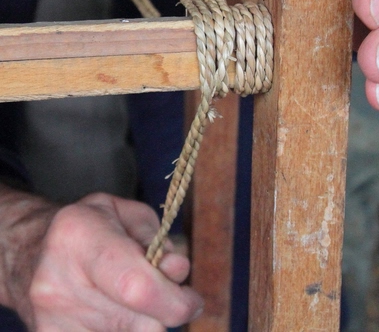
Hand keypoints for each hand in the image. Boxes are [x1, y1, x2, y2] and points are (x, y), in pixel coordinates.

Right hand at [16, 193, 201, 330]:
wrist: (31, 249)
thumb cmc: (92, 226)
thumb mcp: (129, 214)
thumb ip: (157, 240)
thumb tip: (177, 272)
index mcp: (80, 235)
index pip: (134, 285)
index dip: (173, 300)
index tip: (192, 301)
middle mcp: (57, 281)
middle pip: (136, 321)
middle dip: (164, 310)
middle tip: (168, 293)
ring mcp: (48, 320)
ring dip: (143, 322)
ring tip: (131, 295)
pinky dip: (124, 330)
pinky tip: (116, 310)